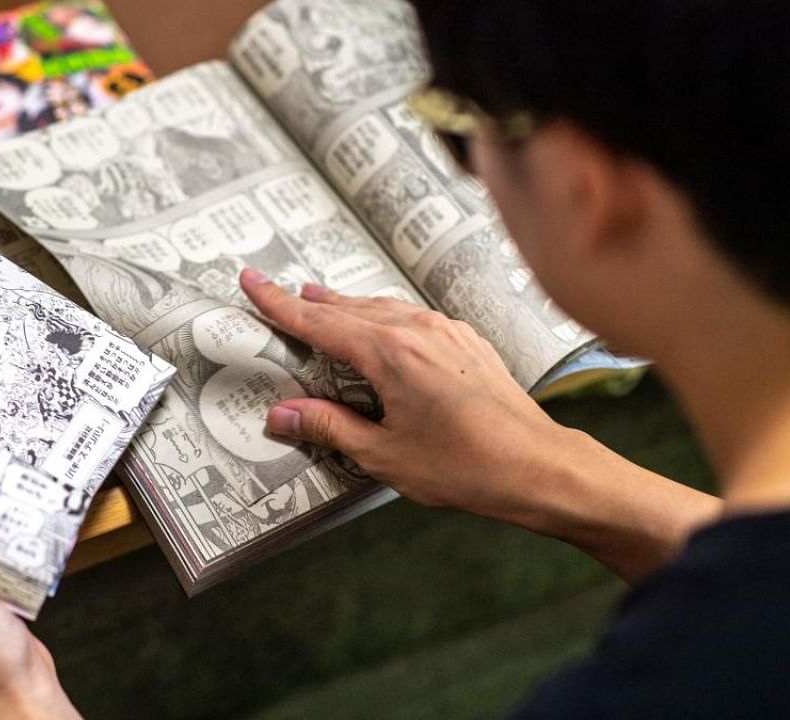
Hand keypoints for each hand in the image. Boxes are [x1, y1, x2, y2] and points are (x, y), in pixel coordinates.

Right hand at [239, 268, 720, 580]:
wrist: (539, 466)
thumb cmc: (464, 466)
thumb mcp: (383, 454)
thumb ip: (329, 427)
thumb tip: (280, 415)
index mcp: (389, 353)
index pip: (318, 322)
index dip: (278, 304)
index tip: (251, 281)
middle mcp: (417, 330)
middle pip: (348, 308)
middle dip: (309, 302)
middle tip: (277, 292)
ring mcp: (446, 332)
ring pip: (382, 308)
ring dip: (346, 307)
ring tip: (320, 303)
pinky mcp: (466, 342)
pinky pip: (411, 317)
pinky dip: (382, 317)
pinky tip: (380, 327)